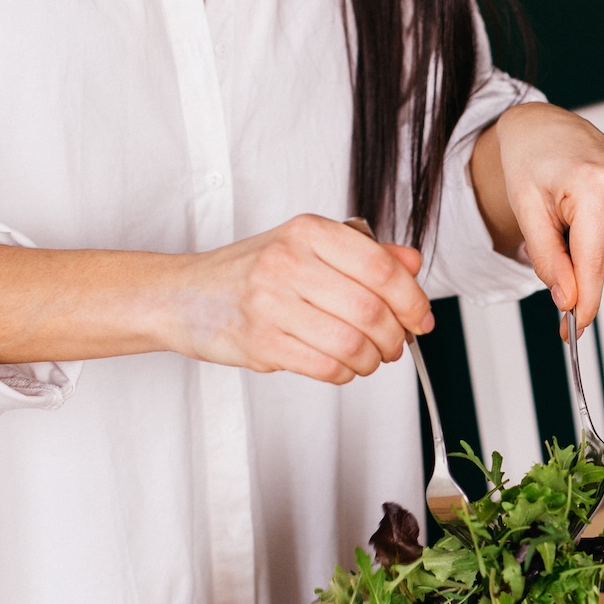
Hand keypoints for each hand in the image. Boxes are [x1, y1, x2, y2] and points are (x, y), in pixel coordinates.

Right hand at [169, 214, 431, 383]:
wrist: (183, 295)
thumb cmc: (253, 272)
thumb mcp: (308, 247)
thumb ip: (364, 254)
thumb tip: (413, 263)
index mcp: (307, 231)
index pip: (381, 268)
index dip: (412, 300)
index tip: (420, 318)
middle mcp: (288, 262)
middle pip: (371, 310)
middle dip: (394, 337)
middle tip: (395, 344)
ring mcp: (270, 303)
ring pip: (351, 344)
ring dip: (372, 360)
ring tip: (369, 357)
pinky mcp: (259, 343)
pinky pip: (325, 367)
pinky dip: (345, 372)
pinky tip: (342, 365)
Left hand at [472, 102, 603, 336]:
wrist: (546, 128)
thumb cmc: (532, 163)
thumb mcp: (526, 213)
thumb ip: (548, 260)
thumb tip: (568, 299)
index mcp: (593, 182)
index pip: (594, 261)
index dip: (585, 301)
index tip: (574, 328)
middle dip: (580, 266)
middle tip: (556, 235)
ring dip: (596, 252)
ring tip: (575, 218)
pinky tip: (595, 215)